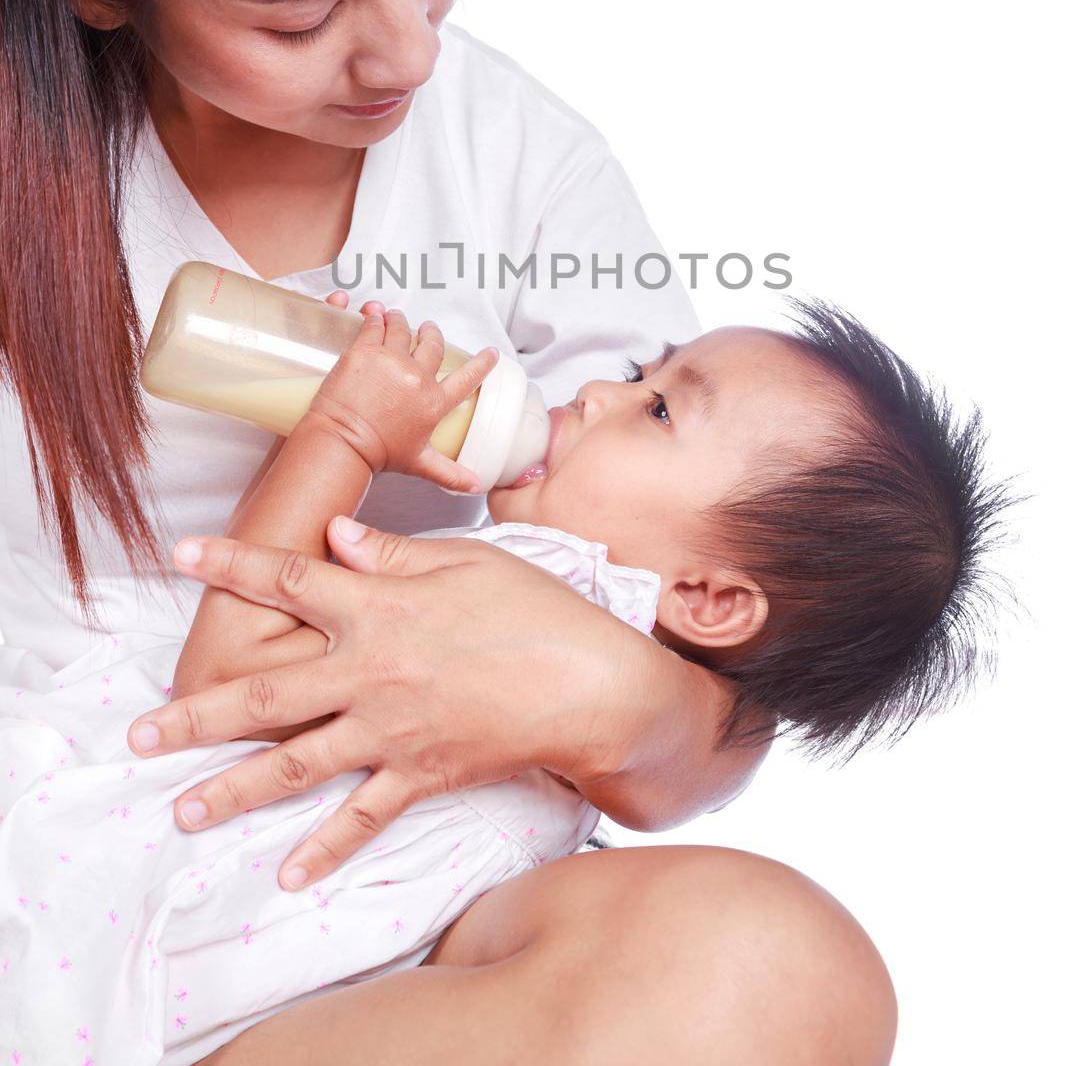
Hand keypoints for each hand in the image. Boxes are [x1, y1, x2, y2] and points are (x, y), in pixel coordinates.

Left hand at [126, 522, 657, 890]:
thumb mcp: (469, 561)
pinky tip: (288, 871)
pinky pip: (363, 816)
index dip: (233, 564)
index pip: (291, 581)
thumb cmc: (537, 610)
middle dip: (196, 713)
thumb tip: (337, 537)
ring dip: (233, 788)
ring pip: (296, 762)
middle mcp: (370, 671)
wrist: (591, 685)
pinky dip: (325, 847)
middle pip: (265, 692)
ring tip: (182, 809)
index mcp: (380, 607)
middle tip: (139, 732)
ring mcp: (390, 729)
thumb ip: (396, 553)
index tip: (180, 557)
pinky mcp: (419, 773)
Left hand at [305, 300, 498, 492]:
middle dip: (433, 333)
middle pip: (433, 344)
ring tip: (397, 317)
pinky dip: (376, 317)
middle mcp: (418, 377)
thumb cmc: (379, 454)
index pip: (468, 378)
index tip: (491, 353)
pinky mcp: (364, 351)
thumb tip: (476, 486)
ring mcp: (391, 361)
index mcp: (434, 402)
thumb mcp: (420, 463)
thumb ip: (450, 474)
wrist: (342, 443)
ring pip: (403, 329)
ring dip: (402, 320)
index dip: (483, 363)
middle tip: (429, 329)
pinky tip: (375, 313)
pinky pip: (374, 325)